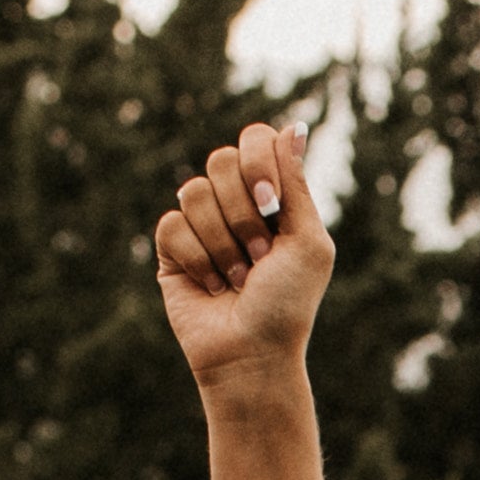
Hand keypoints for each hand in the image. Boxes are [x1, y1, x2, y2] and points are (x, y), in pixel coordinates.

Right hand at [153, 118, 336, 417]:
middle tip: (260, 255)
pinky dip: (197, 259)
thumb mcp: (308, 242)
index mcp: (273, 195)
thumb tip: (293, 126)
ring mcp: (201, 222)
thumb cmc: (287, 304)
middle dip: (244, 213)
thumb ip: (296, 184)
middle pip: (221, 159)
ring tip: (238, 279)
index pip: (255, 138)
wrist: (252, 354)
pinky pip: (171, 224)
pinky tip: (210, 286)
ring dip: (223, 245)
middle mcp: (235, 202)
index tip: (271, 204)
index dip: (258, 163)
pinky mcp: (172, 248)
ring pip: (193, 192)